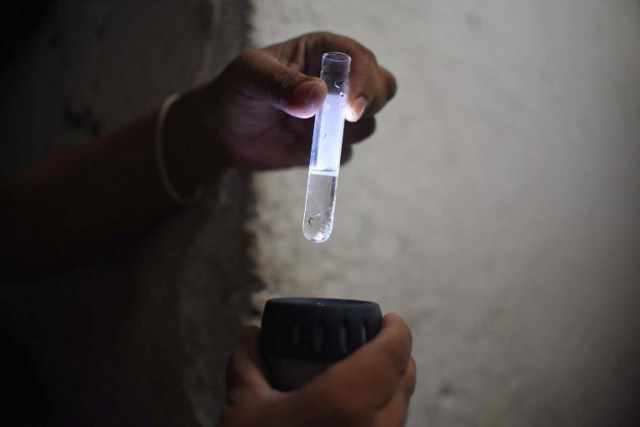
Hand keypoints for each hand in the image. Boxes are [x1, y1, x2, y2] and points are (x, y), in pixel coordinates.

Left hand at [199, 32, 396, 169]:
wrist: (222, 132)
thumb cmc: (236, 92)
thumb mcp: (250, 77)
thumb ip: (281, 84)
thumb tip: (318, 97)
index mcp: (323, 53)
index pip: (361, 60)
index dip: (363, 82)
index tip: (350, 109)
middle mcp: (338, 82)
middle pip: (382, 88)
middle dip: (370, 105)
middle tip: (344, 120)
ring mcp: (337, 115)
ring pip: (367, 125)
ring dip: (343, 133)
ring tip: (303, 130)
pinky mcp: (330, 144)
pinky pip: (345, 153)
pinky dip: (330, 155)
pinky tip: (300, 147)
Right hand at [218, 313, 415, 426]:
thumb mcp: (243, 409)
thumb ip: (247, 363)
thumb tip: (252, 333)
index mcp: (347, 402)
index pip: (394, 352)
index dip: (397, 329)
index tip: (388, 319)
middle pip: (405, 379)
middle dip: (396, 355)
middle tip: (375, 343)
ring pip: (402, 411)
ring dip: (392, 387)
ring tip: (367, 377)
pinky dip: (384, 416)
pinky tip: (358, 416)